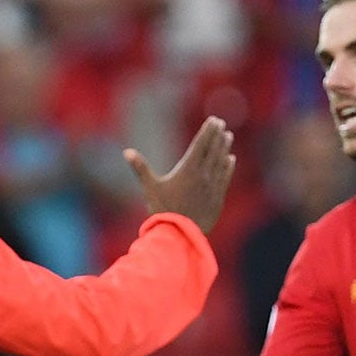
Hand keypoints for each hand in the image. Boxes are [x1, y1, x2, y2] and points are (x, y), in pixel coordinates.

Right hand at [126, 116, 236, 234]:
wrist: (178, 234)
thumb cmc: (162, 209)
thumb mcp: (150, 187)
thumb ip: (140, 168)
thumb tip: (126, 152)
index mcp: (188, 169)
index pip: (201, 144)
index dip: (208, 131)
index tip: (214, 121)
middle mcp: (203, 175)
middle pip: (213, 150)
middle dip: (217, 135)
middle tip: (221, 124)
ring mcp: (212, 187)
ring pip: (221, 162)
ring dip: (225, 148)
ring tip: (228, 137)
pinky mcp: (217, 199)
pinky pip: (225, 178)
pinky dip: (228, 167)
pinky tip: (230, 160)